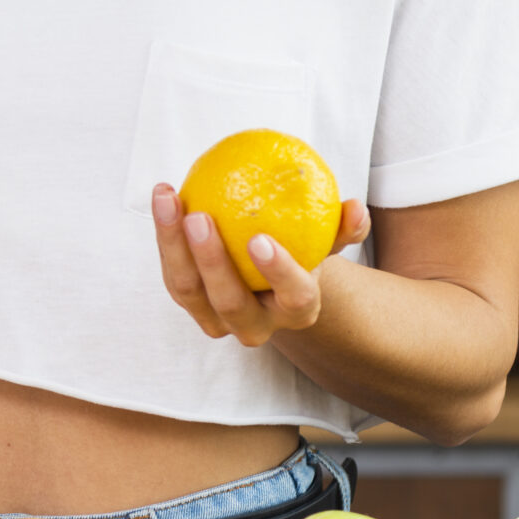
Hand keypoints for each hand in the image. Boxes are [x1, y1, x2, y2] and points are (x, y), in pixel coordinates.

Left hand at [151, 183, 371, 347]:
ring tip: (169, 198)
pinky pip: (172, 271)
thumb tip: (354, 207)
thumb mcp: (327, 240)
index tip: (260, 238)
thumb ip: (344, 227)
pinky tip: (164, 193)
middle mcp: (256, 325)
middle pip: (230, 302)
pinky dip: (164, 235)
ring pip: (188, 290)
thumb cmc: (305, 251)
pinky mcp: (190, 304)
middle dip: (211, 262)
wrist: (270, 282)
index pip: (294, 296)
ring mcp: (217, 320)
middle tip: (199, 216)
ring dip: (173, 244)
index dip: (279, 271)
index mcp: (298, 309)